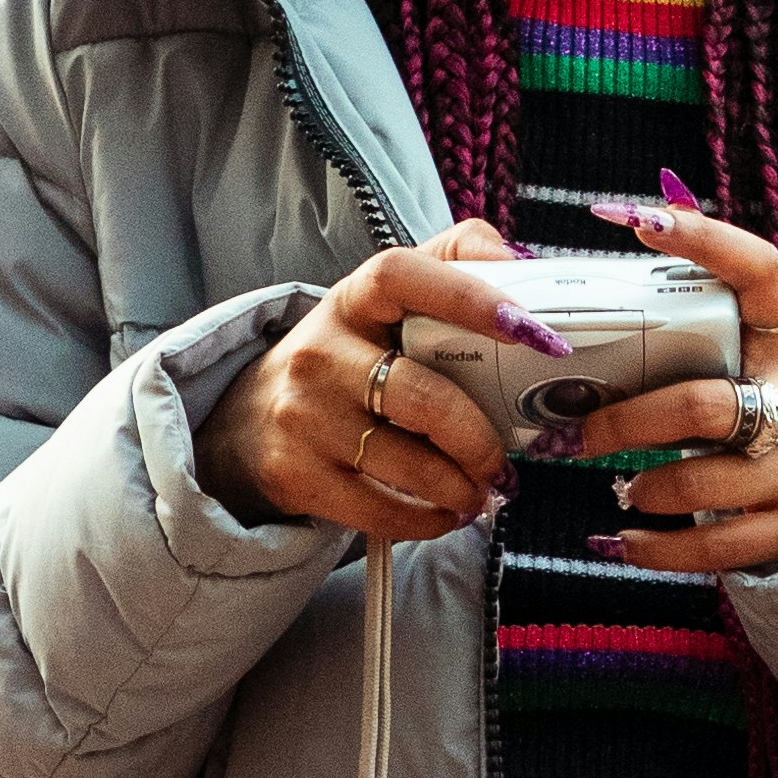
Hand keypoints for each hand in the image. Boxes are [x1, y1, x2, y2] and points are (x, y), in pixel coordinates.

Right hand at [195, 223, 546, 540]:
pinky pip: (379, 510)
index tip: (527, 330)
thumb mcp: (382, 301)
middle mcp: (320, 353)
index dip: (468, 298)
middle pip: (421, 397)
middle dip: (476, 437)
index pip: (403, 276)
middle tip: (501, 458)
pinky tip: (445, 512)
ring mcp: (303, 416)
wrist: (251, 419)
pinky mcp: (295, 474)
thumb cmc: (345, 356)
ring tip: (480, 488)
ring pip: (406, 463)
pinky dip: (427, 519)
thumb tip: (515, 258)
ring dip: (460, 487)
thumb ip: (450, 262)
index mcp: (352, 299)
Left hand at [573, 199, 777, 576]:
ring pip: (695, 483)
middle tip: (575, 432)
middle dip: (623, 424)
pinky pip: (710, 548)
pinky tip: (623, 541)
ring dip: (639, 486)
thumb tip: (644, 220)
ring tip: (618, 483)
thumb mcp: (765, 357)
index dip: (703, 239)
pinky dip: (653, 548)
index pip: (758, 272)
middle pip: (698, 405)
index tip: (638, 216)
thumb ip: (709, 316)